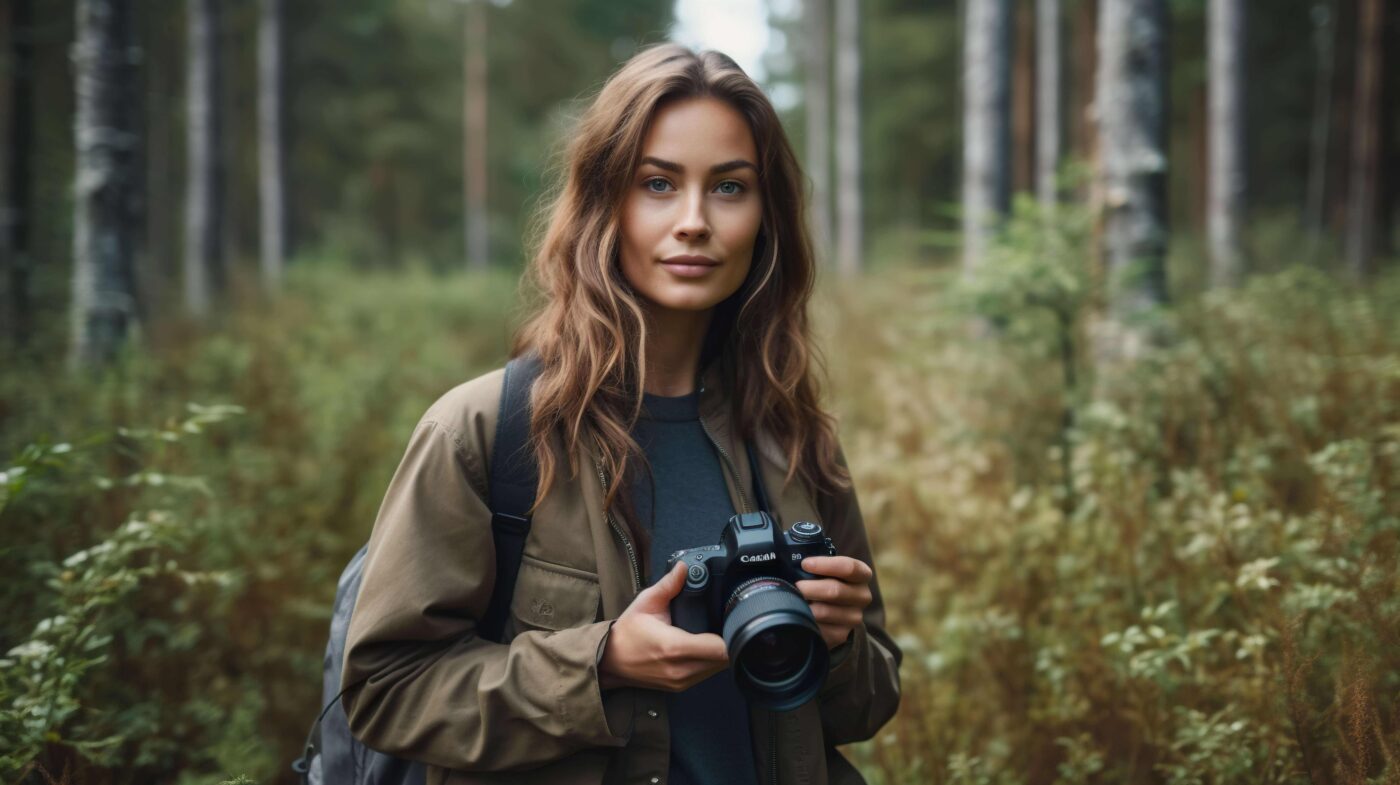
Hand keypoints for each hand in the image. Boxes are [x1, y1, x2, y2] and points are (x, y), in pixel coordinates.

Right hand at [599, 561, 729, 691]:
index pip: (720, 648)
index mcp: (674, 647)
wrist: (610, 661)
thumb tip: (685, 567)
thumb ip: (669, 585)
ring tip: (714, 633)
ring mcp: (682, 682)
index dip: (730, 633)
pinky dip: (711, 661)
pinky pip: (707, 674)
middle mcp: (681, 669)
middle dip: (729, 640)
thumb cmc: (628, 632)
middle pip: (725, 659)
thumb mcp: (646, 602)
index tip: (730, 619)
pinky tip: (704, 647)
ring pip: (719, 669)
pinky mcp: (681, 688)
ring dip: (721, 652)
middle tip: (725, 623)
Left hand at [795, 556, 872, 649]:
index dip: (825, 565)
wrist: (835, 612)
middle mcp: (863, 596)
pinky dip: (806, 621)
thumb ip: (817, 562)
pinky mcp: (842, 634)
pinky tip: (800, 615)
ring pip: (825, 611)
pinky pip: (820, 629)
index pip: (849, 567)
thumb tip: (792, 559)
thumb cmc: (826, 582)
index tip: (805, 564)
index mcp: (862, 574)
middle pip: (835, 591)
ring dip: (805, 606)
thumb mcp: (827, 569)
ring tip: (794, 600)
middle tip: (794, 585)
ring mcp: (854, 617)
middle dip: (809, 587)